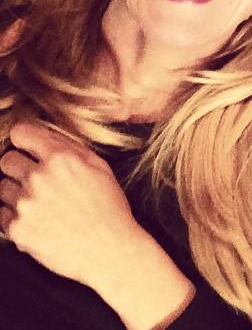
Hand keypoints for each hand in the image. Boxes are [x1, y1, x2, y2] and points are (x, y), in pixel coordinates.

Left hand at [0, 121, 194, 328]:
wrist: (109, 249)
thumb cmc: (109, 207)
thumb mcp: (100, 166)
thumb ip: (71, 147)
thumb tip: (47, 136)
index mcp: (61, 158)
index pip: (21, 133)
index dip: (24, 140)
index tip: (27, 148)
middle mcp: (39, 177)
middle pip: (6, 160)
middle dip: (19, 167)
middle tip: (36, 179)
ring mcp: (25, 204)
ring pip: (1, 187)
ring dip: (15, 193)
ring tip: (39, 203)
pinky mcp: (16, 229)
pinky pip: (1, 214)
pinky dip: (14, 217)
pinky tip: (36, 220)